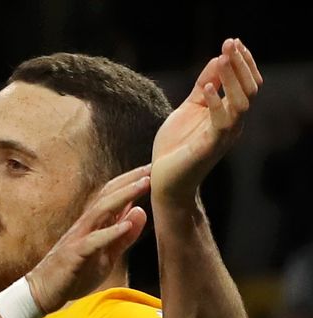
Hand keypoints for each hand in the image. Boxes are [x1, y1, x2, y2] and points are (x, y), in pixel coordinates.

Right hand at [26, 165, 150, 311]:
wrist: (44, 290)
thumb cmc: (75, 272)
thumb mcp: (106, 256)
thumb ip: (123, 237)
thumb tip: (140, 212)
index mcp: (94, 224)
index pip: (113, 196)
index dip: (131, 182)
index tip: (153, 169)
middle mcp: (86, 225)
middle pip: (108, 196)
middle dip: (130, 181)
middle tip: (152, 167)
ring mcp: (79, 238)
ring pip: (101, 211)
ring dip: (123, 197)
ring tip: (142, 185)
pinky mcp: (74, 254)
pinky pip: (94, 241)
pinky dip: (110, 232)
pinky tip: (126, 224)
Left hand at [151, 38, 261, 203]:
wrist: (163, 180)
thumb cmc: (175, 147)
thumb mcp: (190, 109)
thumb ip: (203, 87)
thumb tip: (217, 59)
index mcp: (228, 114)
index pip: (246, 84)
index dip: (242, 62)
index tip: (232, 41)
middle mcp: (232, 124)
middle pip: (249, 90)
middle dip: (241, 65)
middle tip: (230, 44)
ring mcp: (223, 136)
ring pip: (241, 103)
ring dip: (232, 79)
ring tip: (222, 58)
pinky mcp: (209, 147)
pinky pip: (220, 123)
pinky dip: (214, 102)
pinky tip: (204, 87)